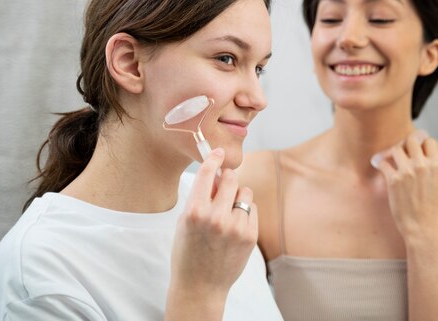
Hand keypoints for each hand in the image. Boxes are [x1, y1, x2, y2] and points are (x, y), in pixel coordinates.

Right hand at [169, 148, 257, 296]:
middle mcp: (216, 218)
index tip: (219, 152)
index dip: (214, 158)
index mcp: (194, 212)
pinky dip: (245, 212)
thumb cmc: (188, 251)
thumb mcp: (184, 221)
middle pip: (231, 178)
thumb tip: (217, 174)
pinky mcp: (250, 236)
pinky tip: (234, 226)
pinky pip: (252, 209)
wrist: (200, 285)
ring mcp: (235, 227)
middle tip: (223, 184)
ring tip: (227, 213)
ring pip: (245, 192)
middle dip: (227, 178)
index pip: (206, 173)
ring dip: (237, 196)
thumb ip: (200, 196)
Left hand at [372, 131, 437, 238]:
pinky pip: (383, 162)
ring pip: (395, 149)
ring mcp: (408, 172)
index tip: (412, 147)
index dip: (419, 141)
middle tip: (398, 152)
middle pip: (410, 140)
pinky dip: (379, 162)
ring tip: (386, 160)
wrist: (422, 228)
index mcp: (436, 166)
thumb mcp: (434, 183)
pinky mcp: (394, 180)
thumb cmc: (428, 208)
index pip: (427, 140)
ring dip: (389, 154)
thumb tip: (413, 155)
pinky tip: (377, 165)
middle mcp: (422, 165)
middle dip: (403, 144)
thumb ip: (426, 167)